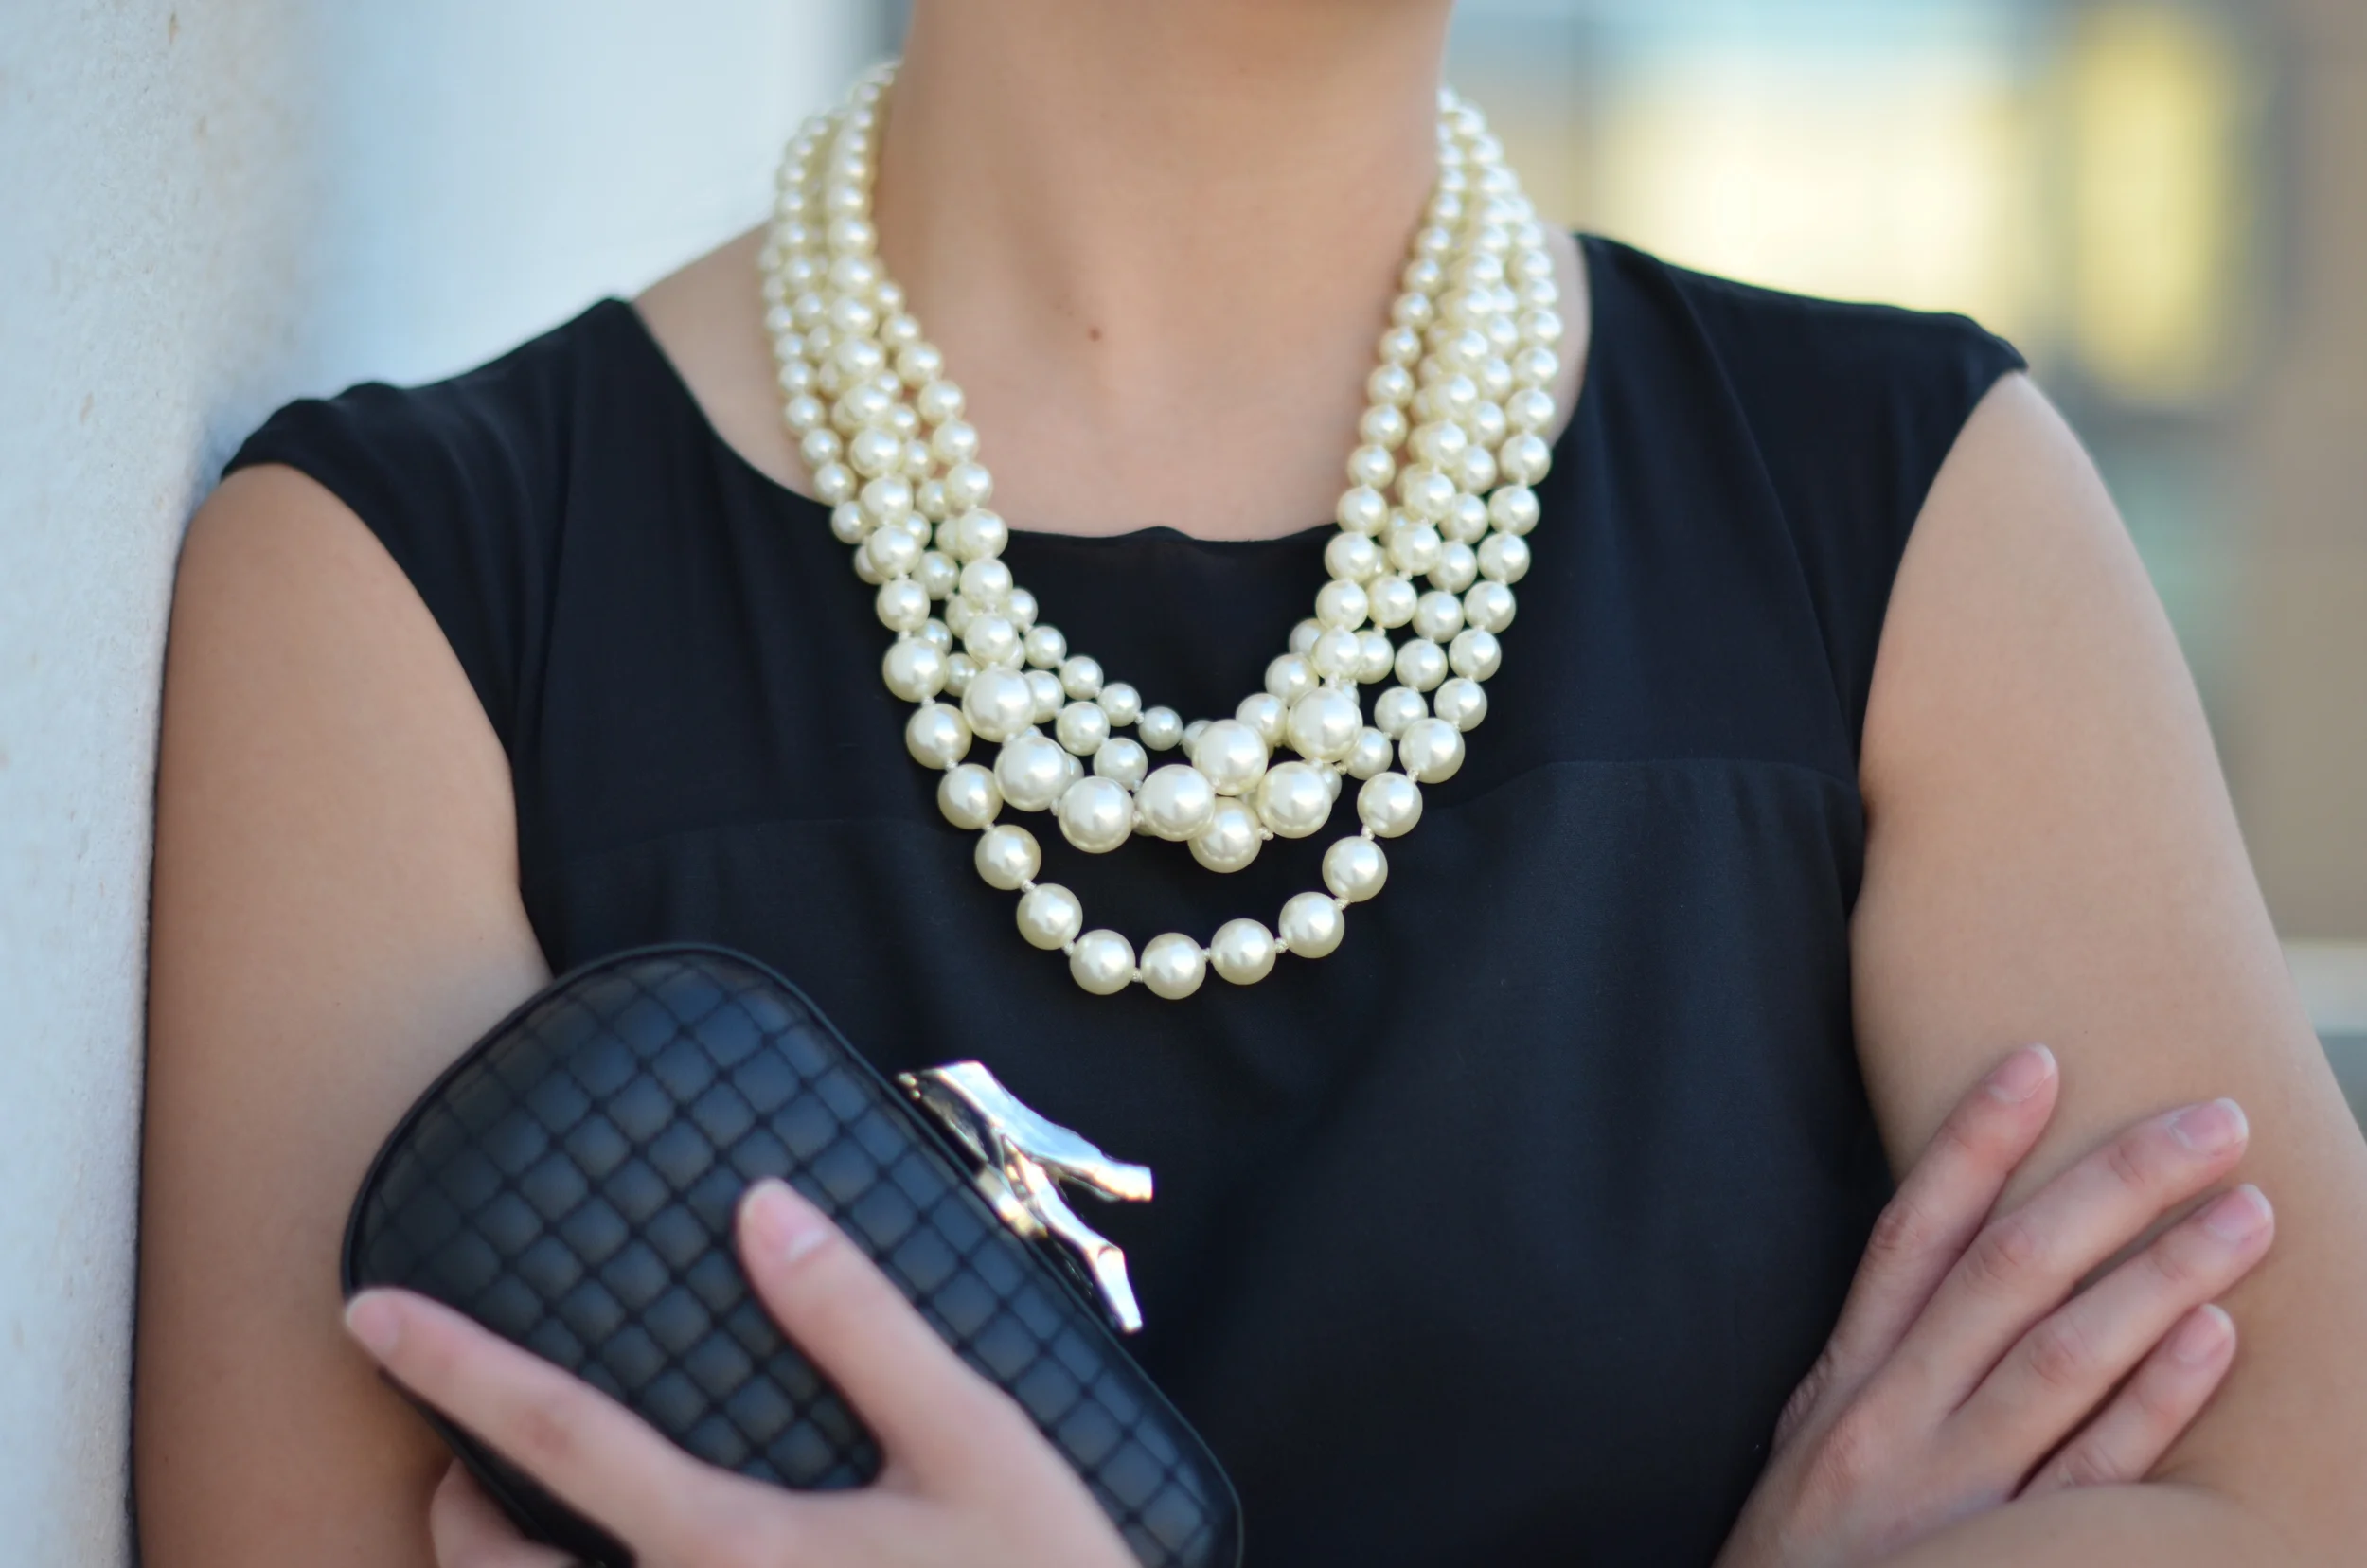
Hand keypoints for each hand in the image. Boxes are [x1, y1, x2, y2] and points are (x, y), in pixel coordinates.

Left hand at [345, 1179, 1135, 1567]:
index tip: (368, 1311)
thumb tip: (763, 1209)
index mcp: (731, 1548)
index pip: (557, 1440)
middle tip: (455, 1456)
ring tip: (522, 1525)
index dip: (455, 1367)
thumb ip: (861, 1327)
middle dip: (450, 1507)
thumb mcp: (976, 1444)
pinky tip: (633, 1562)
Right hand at [1715, 1045, 2271, 1567]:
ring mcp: (1956, 1494)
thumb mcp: (1813, 1441)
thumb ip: (1879, 1358)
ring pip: (2063, 1357)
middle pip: (2009, 1273)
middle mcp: (1895, 1419)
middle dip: (2112, 1185)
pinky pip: (2094, 1474)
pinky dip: (2154, 1404)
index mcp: (1845, 1381)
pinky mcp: (2012, 1558)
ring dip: (2162, 1275)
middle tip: (2212, 1121)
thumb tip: (1960, 1257)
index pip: (1911, 1234)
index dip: (1973, 1144)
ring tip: (2247, 1211)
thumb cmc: (1806, 1555)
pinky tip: (2214, 1340)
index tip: (2040, 1061)